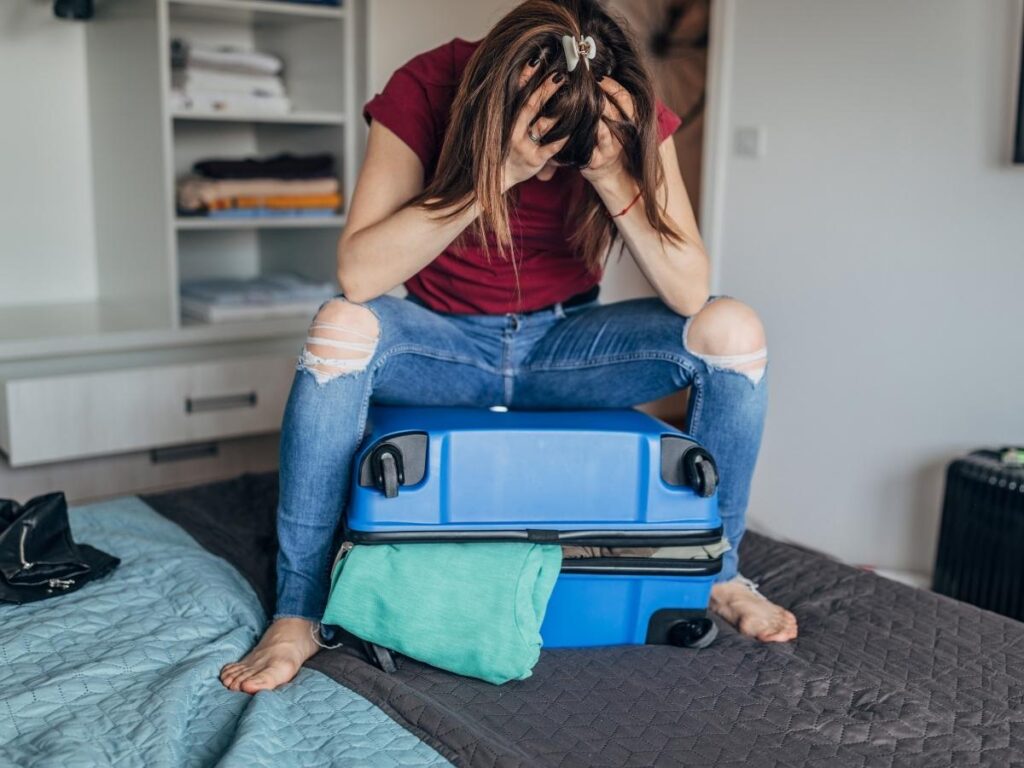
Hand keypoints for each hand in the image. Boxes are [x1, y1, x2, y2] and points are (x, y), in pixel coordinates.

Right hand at [503, 67, 567, 191]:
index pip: (516, 93)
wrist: (497, 176)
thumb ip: (516, 107)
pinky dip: (562, 139)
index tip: (538, 59)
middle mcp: (513, 131)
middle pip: (531, 105)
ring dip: (559, 111)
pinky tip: (574, 130)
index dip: (526, 76)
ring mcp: (523, 146)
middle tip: (561, 74)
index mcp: (506, 119)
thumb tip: (527, 80)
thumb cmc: (504, 146)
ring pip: (543, 125)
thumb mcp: (503, 125)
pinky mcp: (534, 160)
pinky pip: (551, 148)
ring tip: (574, 97)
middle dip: (546, 88)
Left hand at [580, 77, 634, 187]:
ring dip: (590, 118)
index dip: (612, 86)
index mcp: (628, 120)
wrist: (610, 171)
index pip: (625, 99)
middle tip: (584, 86)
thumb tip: (593, 72)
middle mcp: (622, 134)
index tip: (596, 76)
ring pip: (602, 131)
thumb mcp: (613, 120)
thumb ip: (607, 100)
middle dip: (599, 98)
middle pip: (614, 112)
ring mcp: (610, 149)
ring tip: (578, 106)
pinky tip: (567, 130)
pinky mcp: (596, 161)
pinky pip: (586, 149)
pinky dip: (576, 139)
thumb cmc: (607, 138)